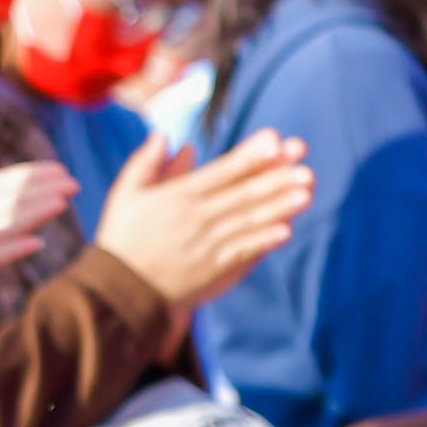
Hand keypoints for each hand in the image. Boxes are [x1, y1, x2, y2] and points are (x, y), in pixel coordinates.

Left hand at [0, 157, 66, 308]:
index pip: (2, 187)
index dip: (29, 178)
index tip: (56, 168)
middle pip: (12, 205)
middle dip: (40, 193)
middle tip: (73, 181)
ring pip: (6, 228)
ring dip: (32, 216)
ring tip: (60, 203)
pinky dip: (9, 251)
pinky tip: (33, 243)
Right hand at [87, 130, 315, 312]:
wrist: (120, 289)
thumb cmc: (122, 236)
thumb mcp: (125, 194)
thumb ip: (146, 163)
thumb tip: (167, 136)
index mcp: (176, 197)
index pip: (221, 172)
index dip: (249, 156)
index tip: (275, 139)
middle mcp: (196, 219)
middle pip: (242, 195)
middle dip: (275, 177)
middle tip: (304, 163)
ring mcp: (207, 246)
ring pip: (248, 222)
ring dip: (279, 206)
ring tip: (306, 190)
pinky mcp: (215, 271)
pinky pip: (243, 253)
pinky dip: (264, 241)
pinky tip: (286, 230)